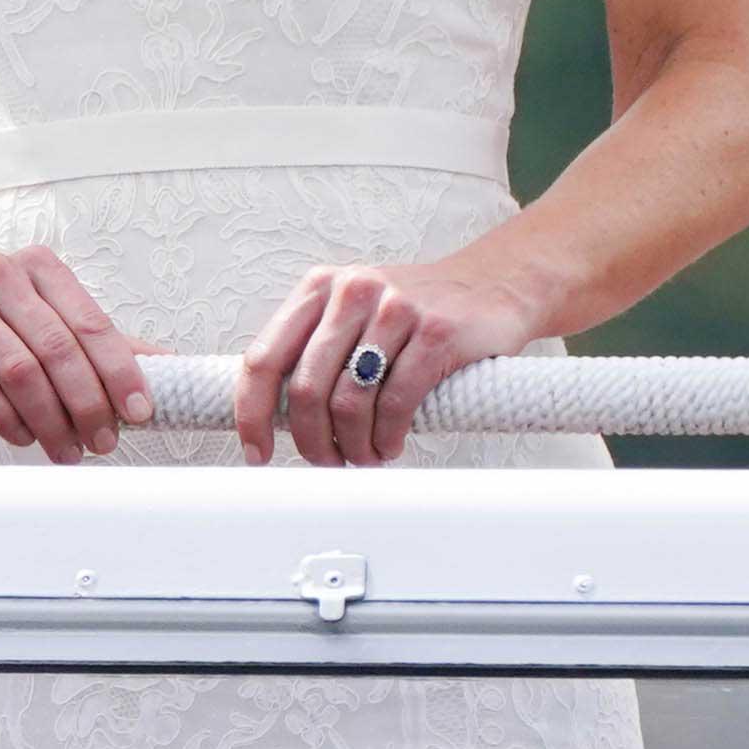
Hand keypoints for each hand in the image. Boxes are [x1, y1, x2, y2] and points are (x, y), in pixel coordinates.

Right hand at [0, 246, 142, 461]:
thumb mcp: (49, 323)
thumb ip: (102, 343)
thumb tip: (169, 366)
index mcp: (40, 266)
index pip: (91, 322)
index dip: (120, 371)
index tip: (140, 413)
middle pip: (57, 348)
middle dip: (87, 404)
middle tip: (102, 443)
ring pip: (17, 368)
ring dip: (48, 419)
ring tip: (67, 450)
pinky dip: (3, 416)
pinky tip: (21, 436)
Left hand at [238, 260, 543, 468]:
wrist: (495, 286)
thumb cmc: (417, 311)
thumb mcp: (356, 314)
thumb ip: (316, 350)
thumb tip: (274, 417)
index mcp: (319, 287)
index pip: (264, 357)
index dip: (253, 413)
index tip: (257, 452)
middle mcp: (352, 291)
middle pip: (305, 388)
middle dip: (311, 441)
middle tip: (327, 463)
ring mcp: (395, 309)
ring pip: (349, 402)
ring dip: (353, 446)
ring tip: (364, 457)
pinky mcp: (436, 333)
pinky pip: (395, 404)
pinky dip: (387, 438)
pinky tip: (391, 446)